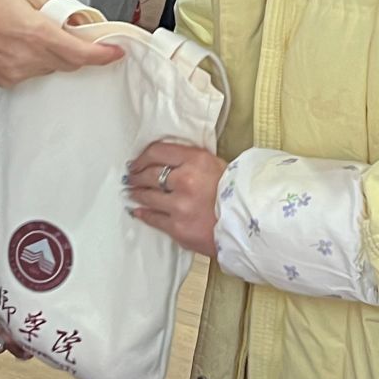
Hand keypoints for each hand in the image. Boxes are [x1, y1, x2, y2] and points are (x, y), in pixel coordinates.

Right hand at [0, 0, 121, 86]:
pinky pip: (29, 73)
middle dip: (77, 51)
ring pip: (49, 68)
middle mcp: (30, 59)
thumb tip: (72, 21)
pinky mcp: (3, 79)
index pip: (82, 54)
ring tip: (33, 33)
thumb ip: (53, 8)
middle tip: (74, 34)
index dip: (103, 55)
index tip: (116, 52)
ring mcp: (16, 72)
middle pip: (69, 63)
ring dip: (52, 54)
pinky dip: (32, 61)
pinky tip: (16, 44)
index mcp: (38, 34)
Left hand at [125, 140, 225, 255]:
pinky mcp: (178, 227)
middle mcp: (186, 180)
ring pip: (147, 196)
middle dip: (136, 176)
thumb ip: (189, 160)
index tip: (136, 162)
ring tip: (132, 192)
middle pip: (149, 174)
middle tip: (130, 177)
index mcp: (196, 160)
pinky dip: (142, 213)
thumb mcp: (214, 165)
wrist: (248, 225)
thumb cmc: (234, 193)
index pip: (158, 151)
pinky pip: (153, 218)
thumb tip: (162, 160)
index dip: (142, 157)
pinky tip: (137, 211)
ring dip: (137, 193)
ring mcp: (180, 205)